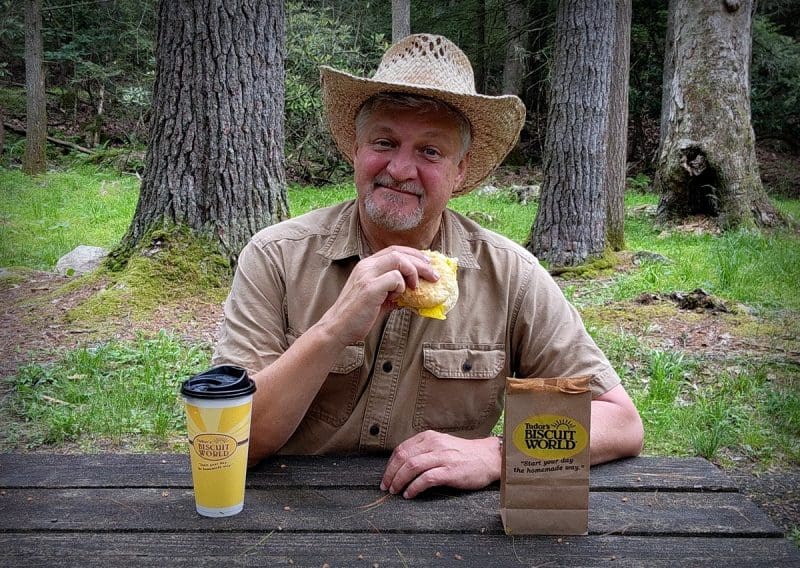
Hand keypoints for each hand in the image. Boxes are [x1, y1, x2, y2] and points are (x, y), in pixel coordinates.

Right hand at [317, 246, 437, 344]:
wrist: (338, 328)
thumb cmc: (358, 315)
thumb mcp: (378, 298)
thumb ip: (394, 291)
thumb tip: (416, 292)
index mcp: (367, 265)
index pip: (394, 250)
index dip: (414, 254)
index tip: (428, 264)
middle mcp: (366, 266)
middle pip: (399, 252)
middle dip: (421, 263)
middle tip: (434, 275)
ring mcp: (367, 275)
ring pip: (399, 260)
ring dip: (413, 273)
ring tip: (416, 288)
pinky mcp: (369, 288)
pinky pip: (395, 278)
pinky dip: (402, 287)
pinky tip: (398, 298)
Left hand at [380, 431, 501, 498]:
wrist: (489, 458)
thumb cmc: (464, 454)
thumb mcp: (441, 444)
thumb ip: (424, 450)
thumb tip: (402, 464)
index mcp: (429, 437)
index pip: (401, 449)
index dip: (390, 465)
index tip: (386, 476)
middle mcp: (434, 444)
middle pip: (403, 457)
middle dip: (390, 474)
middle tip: (386, 487)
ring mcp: (443, 457)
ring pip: (412, 466)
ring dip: (399, 480)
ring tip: (395, 491)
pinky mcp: (451, 471)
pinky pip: (426, 479)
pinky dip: (414, 487)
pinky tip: (409, 494)